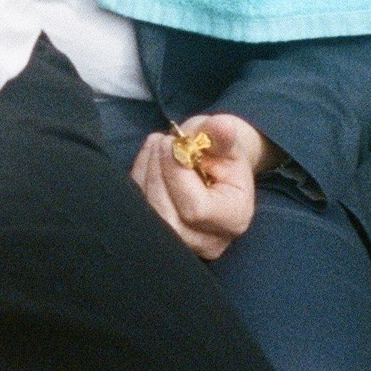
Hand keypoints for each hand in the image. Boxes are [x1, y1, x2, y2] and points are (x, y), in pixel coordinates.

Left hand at [132, 112, 273, 257]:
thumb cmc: (222, 155)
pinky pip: (137, 211)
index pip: (195, 209)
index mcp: (233, 218)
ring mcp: (183, 244)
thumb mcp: (225, 142)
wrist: (218, 168)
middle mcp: (209, 241)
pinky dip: (138, 179)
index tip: (173, 144)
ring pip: (149, 214)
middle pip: (167, 217)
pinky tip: (149, 158)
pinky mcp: (160, 237)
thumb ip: (221, 136)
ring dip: (146, 173)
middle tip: (162, 141)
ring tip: (157, 146)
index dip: (177, 174)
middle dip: (157, 173)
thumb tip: (222, 127)